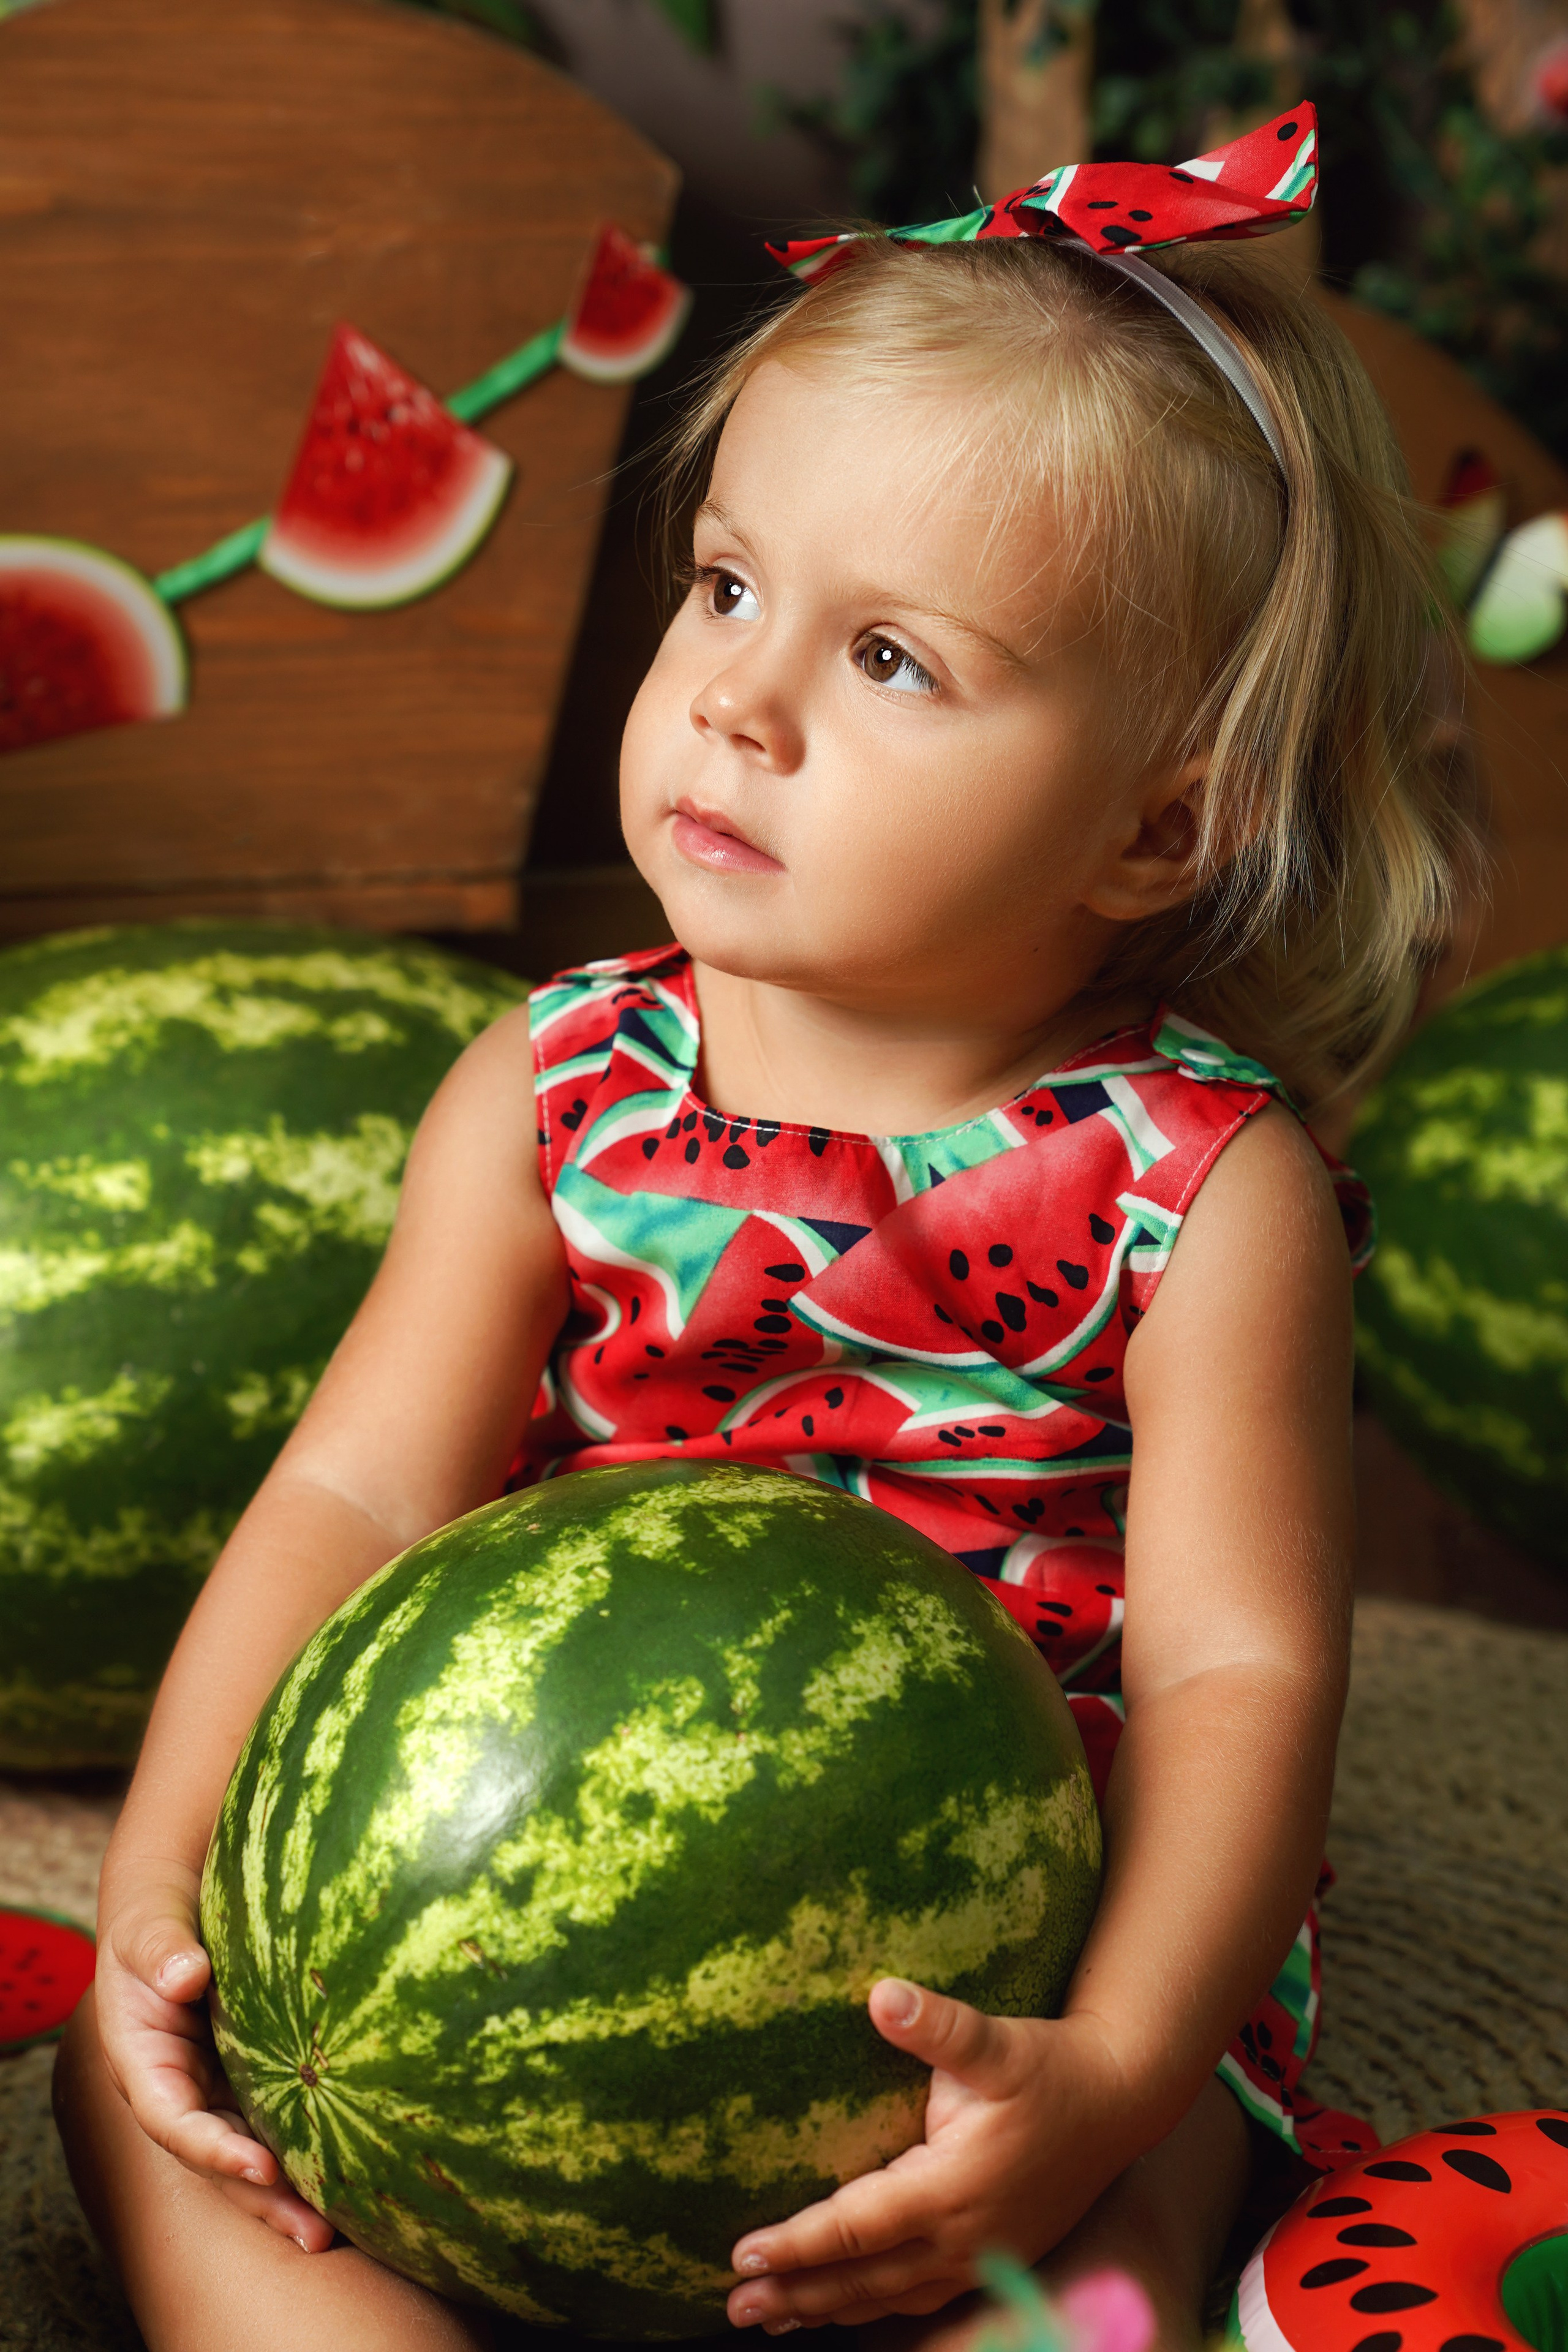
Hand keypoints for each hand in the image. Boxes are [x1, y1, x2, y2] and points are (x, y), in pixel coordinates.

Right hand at [95, 1872, 332, 2249]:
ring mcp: (217, 2088)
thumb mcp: (147, 1929)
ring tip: (338, 2230)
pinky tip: (351, 2174)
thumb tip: (183, 1976)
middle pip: (217, 2157)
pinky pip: (278, 2119)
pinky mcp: (252, 2076)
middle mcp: (181, 2091)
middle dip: (261, 2199)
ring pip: (250, 2149)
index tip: (260, 2167)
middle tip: (314, 2232)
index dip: (214, 2150)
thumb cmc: (153, 1917)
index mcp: (144, 2068)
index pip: (175, 2123)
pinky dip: (307, 2147)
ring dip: (288, 2192)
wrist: (173, 1904)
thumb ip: (159, 1951)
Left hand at [726, 1979, 1133, 2330]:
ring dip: (828, 2310)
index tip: (741, 2254)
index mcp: (951, 2189)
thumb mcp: (996, 2041)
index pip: (855, 2228)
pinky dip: (874, 2308)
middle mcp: (962, 2236)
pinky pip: (920, 2299)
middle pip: (863, 2280)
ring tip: (770, 2319)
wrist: (1121, 2100)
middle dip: (796, 2295)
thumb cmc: (1052, 2067)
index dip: (797, 2245)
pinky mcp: (993, 2259)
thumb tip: (880, 1994)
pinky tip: (845, 2309)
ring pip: (889, 2299)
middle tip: (732, 2306)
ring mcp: (981, 2257)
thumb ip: (938, 2025)